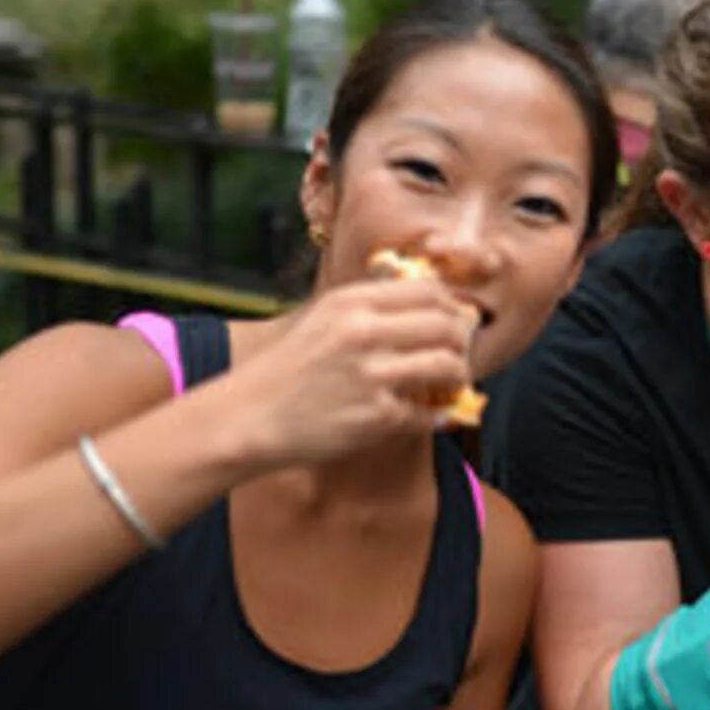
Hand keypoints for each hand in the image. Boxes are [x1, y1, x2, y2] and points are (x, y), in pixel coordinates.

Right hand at [220, 276, 479, 468]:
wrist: (248, 418)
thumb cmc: (288, 370)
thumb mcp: (323, 318)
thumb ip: (371, 306)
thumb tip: (429, 299)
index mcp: (352, 302)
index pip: (430, 291)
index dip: (451, 308)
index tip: (452, 323)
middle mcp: (364, 333)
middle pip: (448, 326)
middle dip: (461, 343)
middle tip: (456, 356)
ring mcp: (373, 376)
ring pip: (450, 366)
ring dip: (457, 378)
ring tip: (448, 385)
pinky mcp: (378, 416)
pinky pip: (431, 412)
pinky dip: (434, 415)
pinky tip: (425, 414)